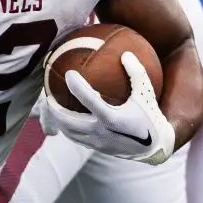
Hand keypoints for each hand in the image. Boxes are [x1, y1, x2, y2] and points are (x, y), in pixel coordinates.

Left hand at [42, 52, 175, 164]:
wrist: (155, 147)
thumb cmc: (150, 115)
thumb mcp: (146, 93)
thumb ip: (136, 73)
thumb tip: (125, 53)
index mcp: (112, 118)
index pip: (90, 101)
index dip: (77, 87)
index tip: (69, 73)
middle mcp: (102, 132)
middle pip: (70, 122)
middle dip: (54, 110)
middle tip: (47, 95)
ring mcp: (98, 143)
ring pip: (70, 133)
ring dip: (58, 121)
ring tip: (49, 107)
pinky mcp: (97, 148)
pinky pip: (76, 138)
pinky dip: (67, 128)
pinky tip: (62, 117)